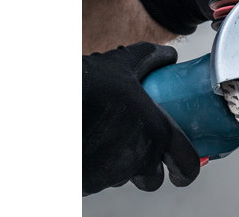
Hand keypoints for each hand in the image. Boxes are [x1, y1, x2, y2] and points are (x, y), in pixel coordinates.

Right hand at [82, 43, 199, 195]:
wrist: (50, 106)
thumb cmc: (89, 85)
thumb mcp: (123, 64)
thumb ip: (151, 59)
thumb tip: (169, 56)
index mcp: (156, 132)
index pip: (187, 165)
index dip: (188, 170)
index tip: (183, 171)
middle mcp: (138, 158)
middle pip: (152, 178)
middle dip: (148, 168)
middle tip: (138, 148)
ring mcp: (112, 174)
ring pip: (124, 177)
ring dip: (121, 165)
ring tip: (108, 139)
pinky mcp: (88, 183)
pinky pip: (99, 181)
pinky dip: (96, 168)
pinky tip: (89, 146)